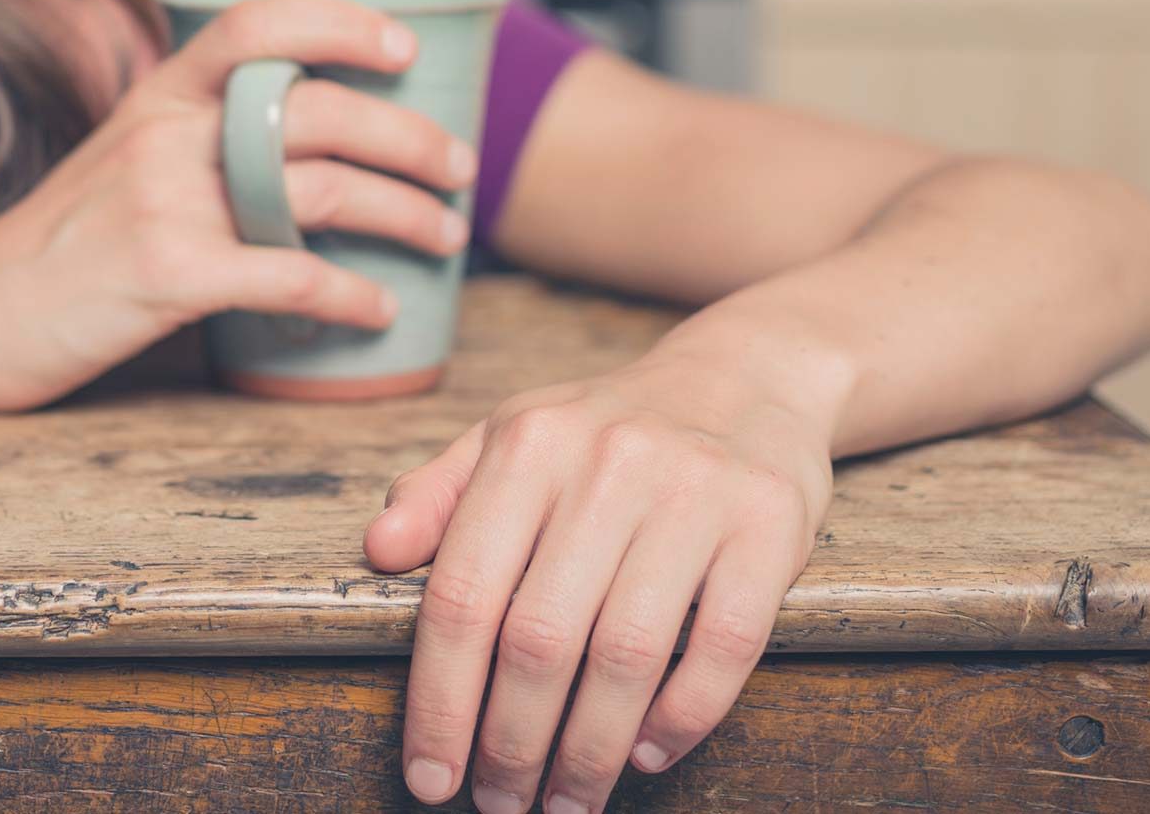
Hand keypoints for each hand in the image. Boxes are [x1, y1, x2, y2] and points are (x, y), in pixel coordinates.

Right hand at [0, 0, 476, 412]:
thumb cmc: (63, 239)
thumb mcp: (124, 152)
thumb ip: (200, 128)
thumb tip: (307, 124)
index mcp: (159, 93)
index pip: (260, 23)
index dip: (342, 24)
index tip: (405, 52)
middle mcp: (166, 135)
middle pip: (320, 111)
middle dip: (411, 139)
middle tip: (459, 169)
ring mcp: (166, 204)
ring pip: (322, 190)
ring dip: (405, 214)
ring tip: (445, 237)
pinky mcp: (168, 277)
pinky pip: (290, 277)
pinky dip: (351, 295)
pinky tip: (379, 310)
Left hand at [366, 351, 837, 811]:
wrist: (746, 377)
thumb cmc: (606, 429)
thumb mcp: (511, 435)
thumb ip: (438, 493)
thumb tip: (378, 552)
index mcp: (528, 444)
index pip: (464, 595)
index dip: (440, 700)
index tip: (430, 776)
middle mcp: (607, 462)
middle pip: (540, 639)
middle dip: (512, 744)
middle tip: (500, 804)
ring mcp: (695, 493)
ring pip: (627, 656)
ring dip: (589, 751)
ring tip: (567, 802)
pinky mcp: (771, 525)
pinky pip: (724, 647)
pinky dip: (681, 717)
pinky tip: (646, 754)